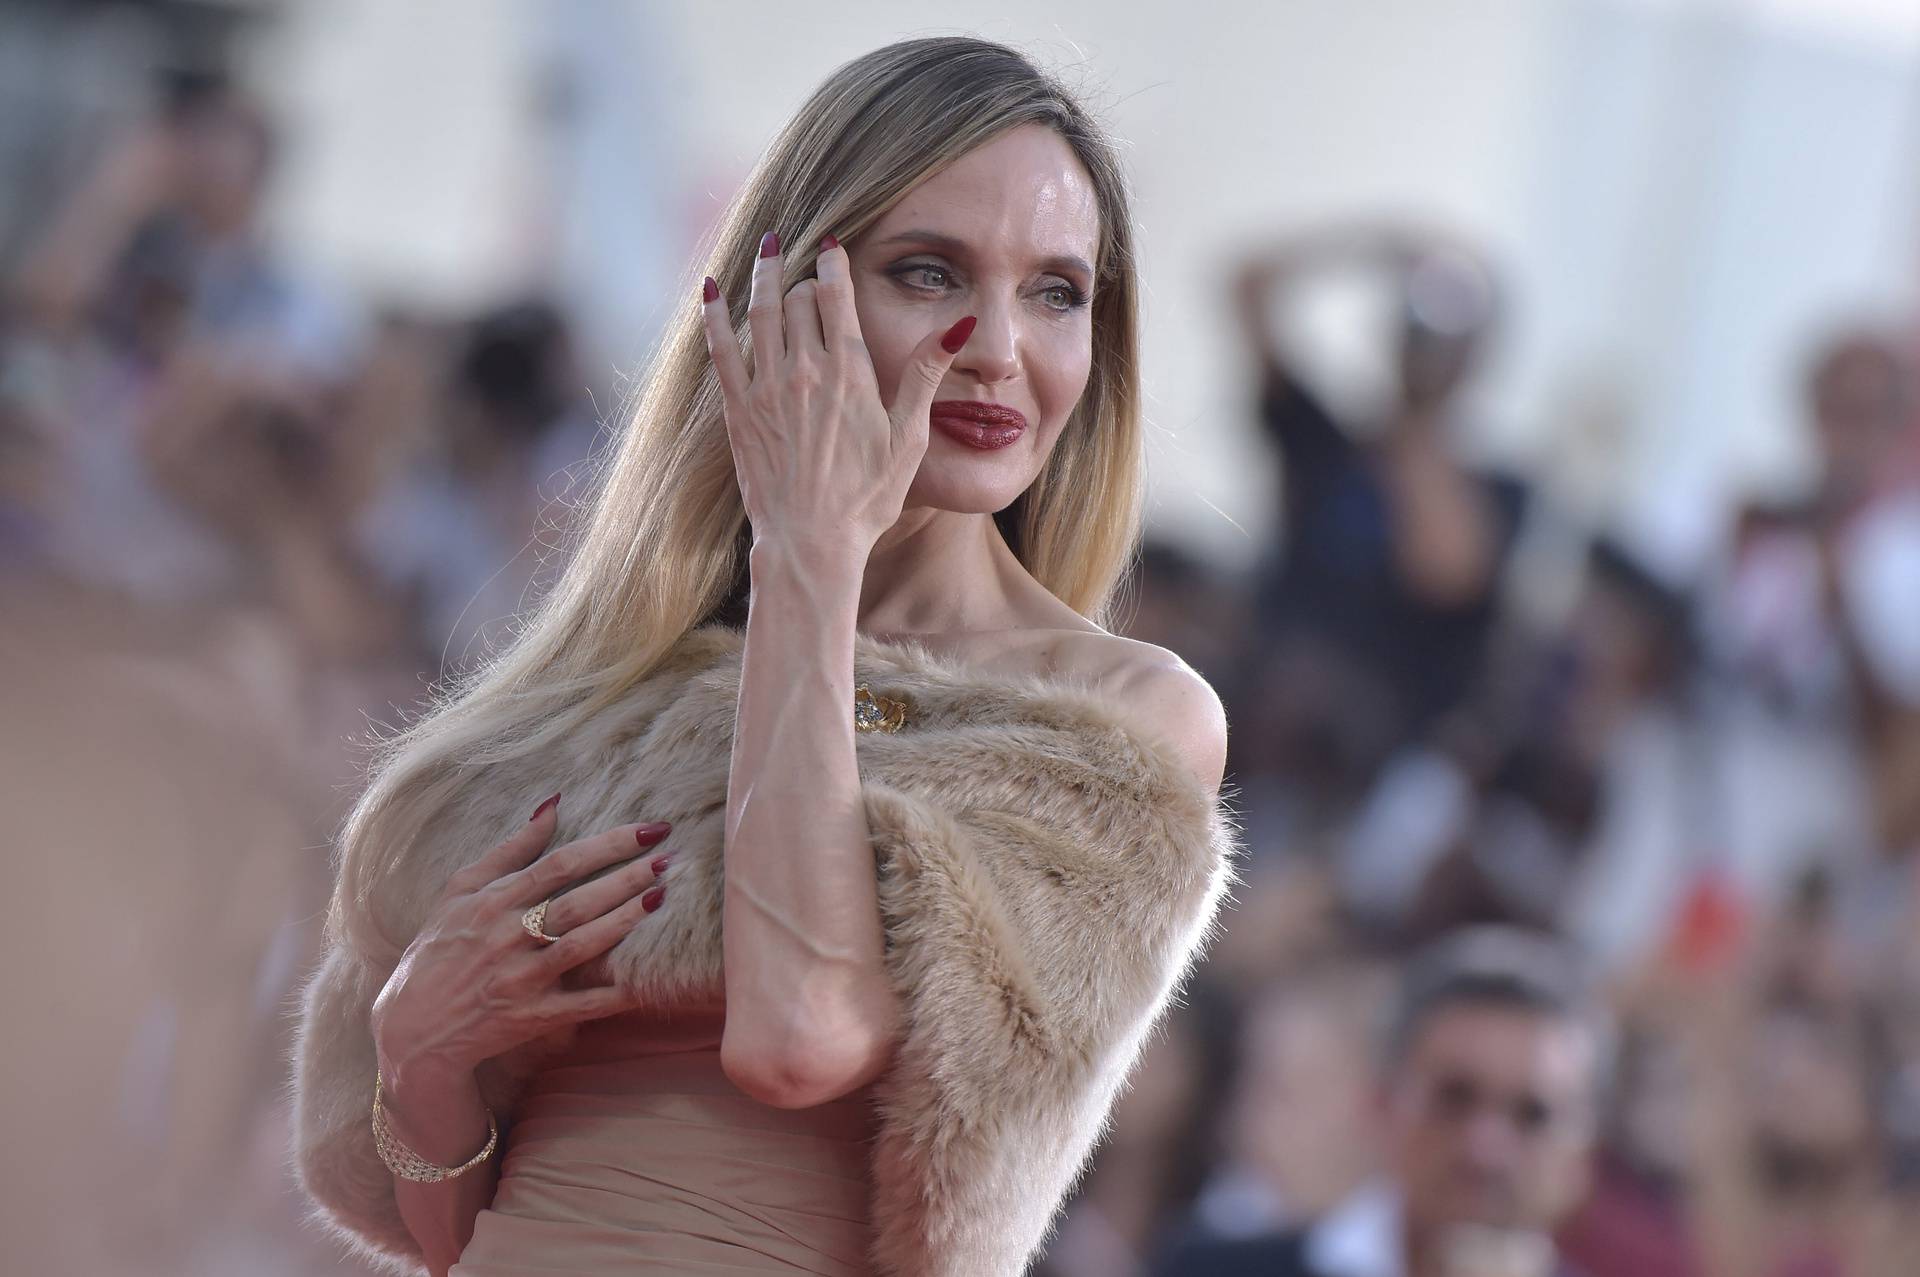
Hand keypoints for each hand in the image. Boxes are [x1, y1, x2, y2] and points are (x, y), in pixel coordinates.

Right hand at [369, 795, 672, 1087]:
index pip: (559, 864)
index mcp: (492, 901)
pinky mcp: (530, 1018)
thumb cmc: (439, 948)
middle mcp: (507, 937)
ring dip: (624, 922)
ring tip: (661, 898)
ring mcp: (520, 979)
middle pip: (577, 901)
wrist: (412, 1027)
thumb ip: (509, 850)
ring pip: (581, 946)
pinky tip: (647, 977)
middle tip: (670, 858)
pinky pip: (580, 1004)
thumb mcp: (459, 891)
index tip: (650, 828)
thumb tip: (553, 805)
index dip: (608, 844)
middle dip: (627, 878)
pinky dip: (613, 994)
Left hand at [700, 232, 974, 553]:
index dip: (836, 264)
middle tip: (808, 276)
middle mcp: (805, 371)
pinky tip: (710, 289)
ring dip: (763, 276)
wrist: (812, 543)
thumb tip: (958, 325)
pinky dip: (714, 315)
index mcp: (850, 373)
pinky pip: (720, 349)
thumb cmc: (867, 499)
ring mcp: (767, 389)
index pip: (838, 295)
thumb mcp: (910, 438)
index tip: (835, 247)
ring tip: (767, 249)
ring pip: (760, 312)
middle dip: (804, 280)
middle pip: (798, 299)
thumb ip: (926, 375)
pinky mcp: (739, 411)